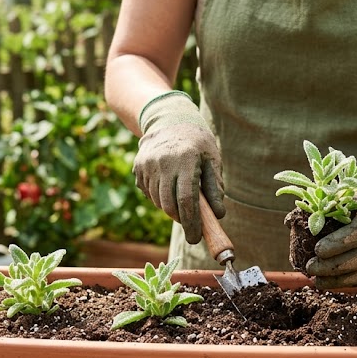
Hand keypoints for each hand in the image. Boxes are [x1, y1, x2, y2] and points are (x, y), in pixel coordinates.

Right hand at [134, 92, 224, 243]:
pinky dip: (159, 198)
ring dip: (171, 208)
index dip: (192, 223)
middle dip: (181, 219)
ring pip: (158, 201)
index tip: (196, 239)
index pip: (187, 199)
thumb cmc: (197, 142)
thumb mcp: (212, 159)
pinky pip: (149, 193)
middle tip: (191, 224)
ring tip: (181, 199)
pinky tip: (168, 185)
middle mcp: (163, 161)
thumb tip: (218, 215)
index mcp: (185, 159)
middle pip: (169, 204)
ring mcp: (147, 164)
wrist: (169, 118)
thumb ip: (215, 187)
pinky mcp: (138, 167)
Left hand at [305, 157, 356, 288]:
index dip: (339, 243)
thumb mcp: (345, 194)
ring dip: (339, 280)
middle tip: (310, 267)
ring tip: (316, 280)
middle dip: (334, 266)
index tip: (317, 250)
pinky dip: (347, 283)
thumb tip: (290, 222)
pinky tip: (328, 283)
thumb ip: (324, 207)